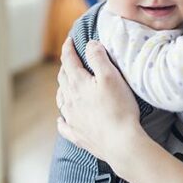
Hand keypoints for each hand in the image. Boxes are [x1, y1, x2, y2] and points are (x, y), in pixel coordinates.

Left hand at [56, 38, 142, 162]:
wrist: (120, 143)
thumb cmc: (119, 108)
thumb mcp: (111, 76)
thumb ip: (98, 57)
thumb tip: (89, 44)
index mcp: (78, 84)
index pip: (69, 60)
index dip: (68, 48)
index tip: (69, 40)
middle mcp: (70, 100)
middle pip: (63, 79)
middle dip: (66, 66)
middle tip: (70, 60)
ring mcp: (72, 119)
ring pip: (61, 100)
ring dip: (62, 89)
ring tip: (65, 85)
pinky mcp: (77, 135)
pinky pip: (64, 126)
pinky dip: (62, 119)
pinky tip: (62, 118)